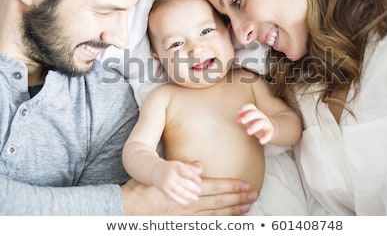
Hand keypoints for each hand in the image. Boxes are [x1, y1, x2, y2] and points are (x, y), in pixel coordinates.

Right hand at [121, 177, 257, 214]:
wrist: (126, 210)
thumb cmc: (142, 190)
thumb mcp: (160, 175)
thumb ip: (181, 170)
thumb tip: (200, 166)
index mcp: (186, 192)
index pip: (215, 188)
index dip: (232, 186)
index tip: (246, 184)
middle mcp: (189, 206)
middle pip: (219, 202)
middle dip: (238, 198)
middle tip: (254, 196)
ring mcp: (187, 218)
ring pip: (216, 215)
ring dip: (233, 211)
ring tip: (247, 208)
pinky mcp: (182, 225)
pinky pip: (205, 225)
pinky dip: (218, 223)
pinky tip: (227, 221)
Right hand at [151, 160, 202, 204]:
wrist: (155, 171)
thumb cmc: (171, 168)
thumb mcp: (180, 165)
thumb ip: (191, 168)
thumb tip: (201, 170)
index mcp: (176, 167)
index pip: (186, 172)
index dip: (193, 177)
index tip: (200, 181)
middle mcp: (170, 175)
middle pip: (183, 182)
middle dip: (192, 187)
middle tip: (199, 191)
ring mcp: (166, 183)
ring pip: (179, 191)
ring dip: (188, 195)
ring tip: (196, 198)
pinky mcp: (164, 190)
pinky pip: (172, 197)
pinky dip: (180, 200)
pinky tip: (186, 203)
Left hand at [237, 103, 273, 143]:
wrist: (271, 129)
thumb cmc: (257, 124)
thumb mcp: (250, 120)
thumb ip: (243, 118)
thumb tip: (237, 119)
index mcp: (255, 113)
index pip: (251, 107)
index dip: (244, 108)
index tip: (238, 112)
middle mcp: (261, 116)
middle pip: (256, 113)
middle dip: (248, 116)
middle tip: (242, 121)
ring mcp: (266, 123)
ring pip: (262, 122)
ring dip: (254, 127)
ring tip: (248, 132)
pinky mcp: (270, 131)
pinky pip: (269, 134)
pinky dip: (265, 138)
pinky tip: (261, 142)